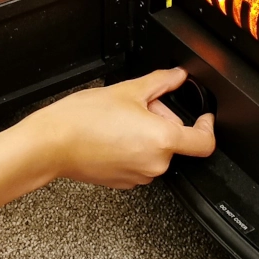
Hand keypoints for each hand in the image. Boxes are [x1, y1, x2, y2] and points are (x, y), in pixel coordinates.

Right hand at [28, 69, 214, 188]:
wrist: (51, 143)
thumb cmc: (83, 120)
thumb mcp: (128, 90)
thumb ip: (161, 82)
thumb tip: (177, 76)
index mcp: (162, 140)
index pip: (204, 142)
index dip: (207, 126)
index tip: (203, 117)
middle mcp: (154, 163)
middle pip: (175, 141)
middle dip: (163, 120)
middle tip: (141, 105)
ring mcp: (139, 176)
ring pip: (156, 151)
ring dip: (148, 134)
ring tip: (122, 119)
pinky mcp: (123, 182)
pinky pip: (140, 161)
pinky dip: (134, 147)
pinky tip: (114, 134)